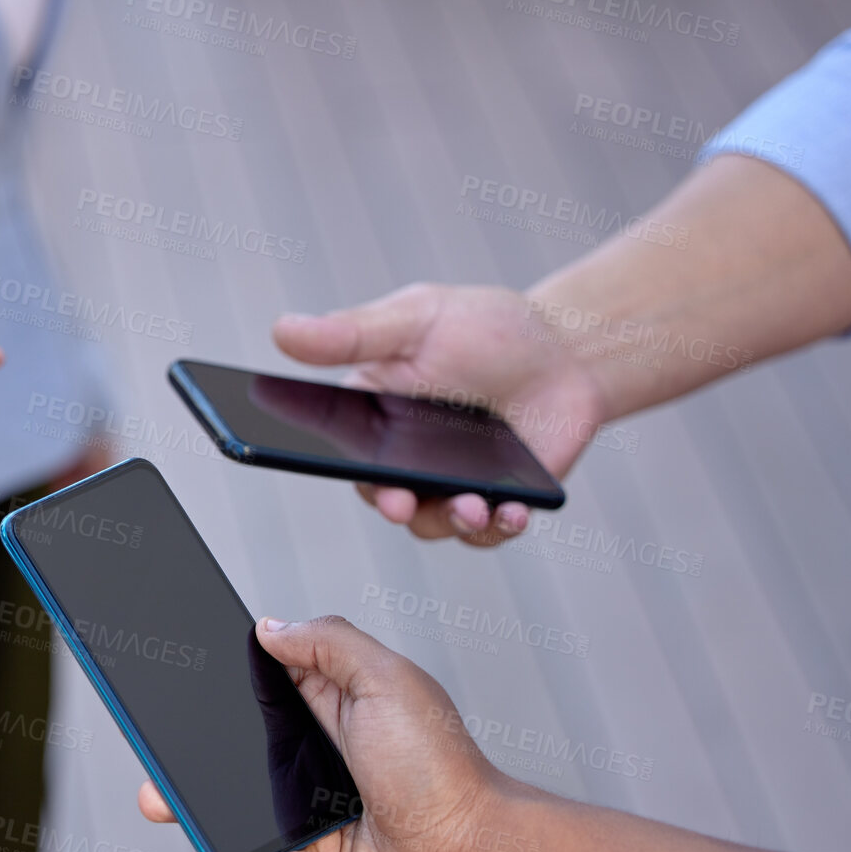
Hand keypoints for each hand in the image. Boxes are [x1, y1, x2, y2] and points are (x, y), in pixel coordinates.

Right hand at [138, 615, 522, 851]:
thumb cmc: (441, 767)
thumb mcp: (387, 681)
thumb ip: (328, 642)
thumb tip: (267, 626)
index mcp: (331, 703)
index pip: (260, 680)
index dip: (220, 674)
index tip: (176, 665)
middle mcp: (315, 754)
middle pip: (233, 744)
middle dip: (189, 748)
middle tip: (155, 749)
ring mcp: (311, 811)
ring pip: (235, 807)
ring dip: (204, 810)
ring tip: (171, 805)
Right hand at [273, 284, 607, 545]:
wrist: (569, 353)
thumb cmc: (488, 329)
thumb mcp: (417, 319)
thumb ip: (352, 334)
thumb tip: (281, 331)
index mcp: (373, 415)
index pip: (333, 446)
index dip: (319, 459)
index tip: (331, 464)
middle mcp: (404, 458)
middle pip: (380, 494)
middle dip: (390, 503)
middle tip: (400, 501)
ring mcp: (449, 484)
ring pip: (431, 523)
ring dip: (449, 520)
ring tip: (474, 504)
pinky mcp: (495, 503)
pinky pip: (485, 532)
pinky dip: (497, 527)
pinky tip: (511, 510)